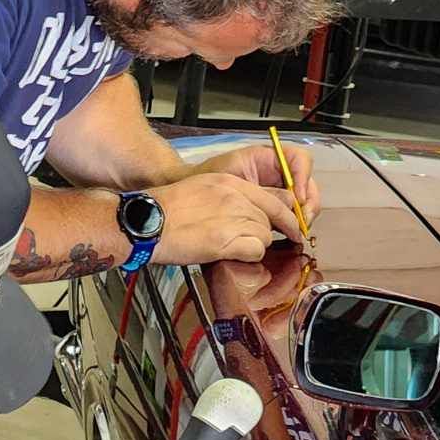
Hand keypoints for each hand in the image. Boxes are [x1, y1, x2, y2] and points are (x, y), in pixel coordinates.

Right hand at [149, 173, 305, 266]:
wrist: (149, 221)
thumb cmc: (167, 210)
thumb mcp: (202, 190)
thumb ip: (226, 198)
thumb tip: (242, 214)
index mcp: (231, 182)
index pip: (274, 198)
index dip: (286, 215)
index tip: (290, 227)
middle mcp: (236, 197)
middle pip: (272, 218)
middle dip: (271, 233)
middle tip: (264, 244)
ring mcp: (233, 217)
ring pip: (266, 235)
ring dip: (256, 245)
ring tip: (236, 249)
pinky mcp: (227, 240)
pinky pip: (256, 250)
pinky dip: (250, 256)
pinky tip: (234, 256)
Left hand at [201, 142, 321, 225]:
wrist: (193, 198)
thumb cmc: (208, 180)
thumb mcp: (233, 177)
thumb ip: (262, 188)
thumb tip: (290, 201)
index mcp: (269, 158)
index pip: (300, 160)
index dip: (303, 178)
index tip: (297, 198)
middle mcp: (278, 175)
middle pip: (308, 185)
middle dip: (309, 205)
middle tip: (301, 223)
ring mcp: (277, 194)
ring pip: (304, 204)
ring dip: (303, 219)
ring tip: (294, 232)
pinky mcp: (273, 212)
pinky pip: (291, 218)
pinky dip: (293, 228)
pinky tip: (288, 236)